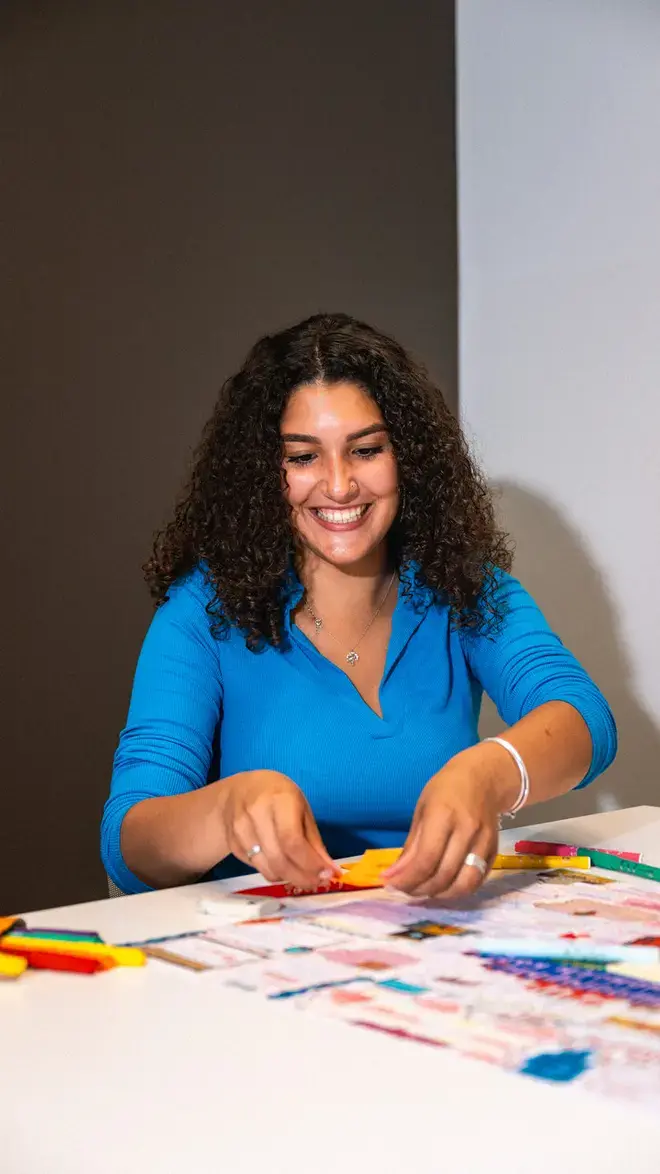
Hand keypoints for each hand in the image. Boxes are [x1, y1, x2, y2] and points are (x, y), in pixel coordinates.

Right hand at [220, 770, 339, 888]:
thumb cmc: (276, 796)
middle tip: (316, 882)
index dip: (310, 863)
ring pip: (267, 868)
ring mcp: (240, 830)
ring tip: (301, 875)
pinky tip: (282, 865)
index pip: (292, 841)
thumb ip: (314, 841)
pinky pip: (257, 867)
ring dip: (288, 878)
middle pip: (279, 859)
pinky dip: (273, 872)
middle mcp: (256, 814)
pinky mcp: (232, 844)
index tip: (326, 875)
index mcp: (279, 800)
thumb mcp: (301, 809)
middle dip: (301, 877)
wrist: (238, 789)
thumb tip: (329, 871)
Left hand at [382, 747, 508, 898]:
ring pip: (464, 883)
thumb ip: (410, 846)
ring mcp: (484, 842)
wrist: (484, 778)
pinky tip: (444, 887)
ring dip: (441, 895)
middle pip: (444, 875)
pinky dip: (459, 890)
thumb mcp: (421, 810)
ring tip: (424, 891)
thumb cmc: (446, 789)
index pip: (426, 859)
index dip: (407, 879)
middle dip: (420, 889)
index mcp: (444, 815)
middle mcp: (467, 831)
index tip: (391, 885)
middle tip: (405, 890)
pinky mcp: (495, 851)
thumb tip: (393, 876)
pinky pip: (477, 881)